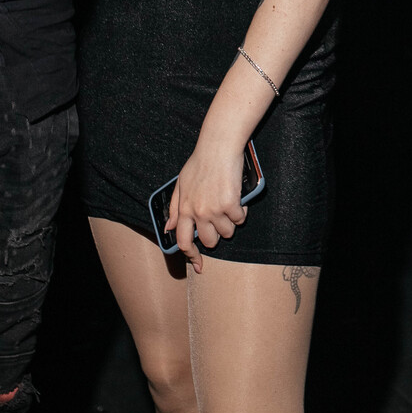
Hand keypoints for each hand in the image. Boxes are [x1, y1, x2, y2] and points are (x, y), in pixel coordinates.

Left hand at [166, 138, 252, 273]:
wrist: (218, 147)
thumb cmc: (200, 162)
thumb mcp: (181, 184)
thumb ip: (175, 208)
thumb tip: (169, 228)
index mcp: (184, 209)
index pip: (184, 242)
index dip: (192, 257)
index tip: (199, 265)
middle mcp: (198, 213)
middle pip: (210, 241)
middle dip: (217, 235)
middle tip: (221, 220)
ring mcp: (214, 209)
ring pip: (228, 232)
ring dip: (231, 222)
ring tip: (229, 205)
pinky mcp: (230, 204)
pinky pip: (240, 219)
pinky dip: (241, 211)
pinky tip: (237, 199)